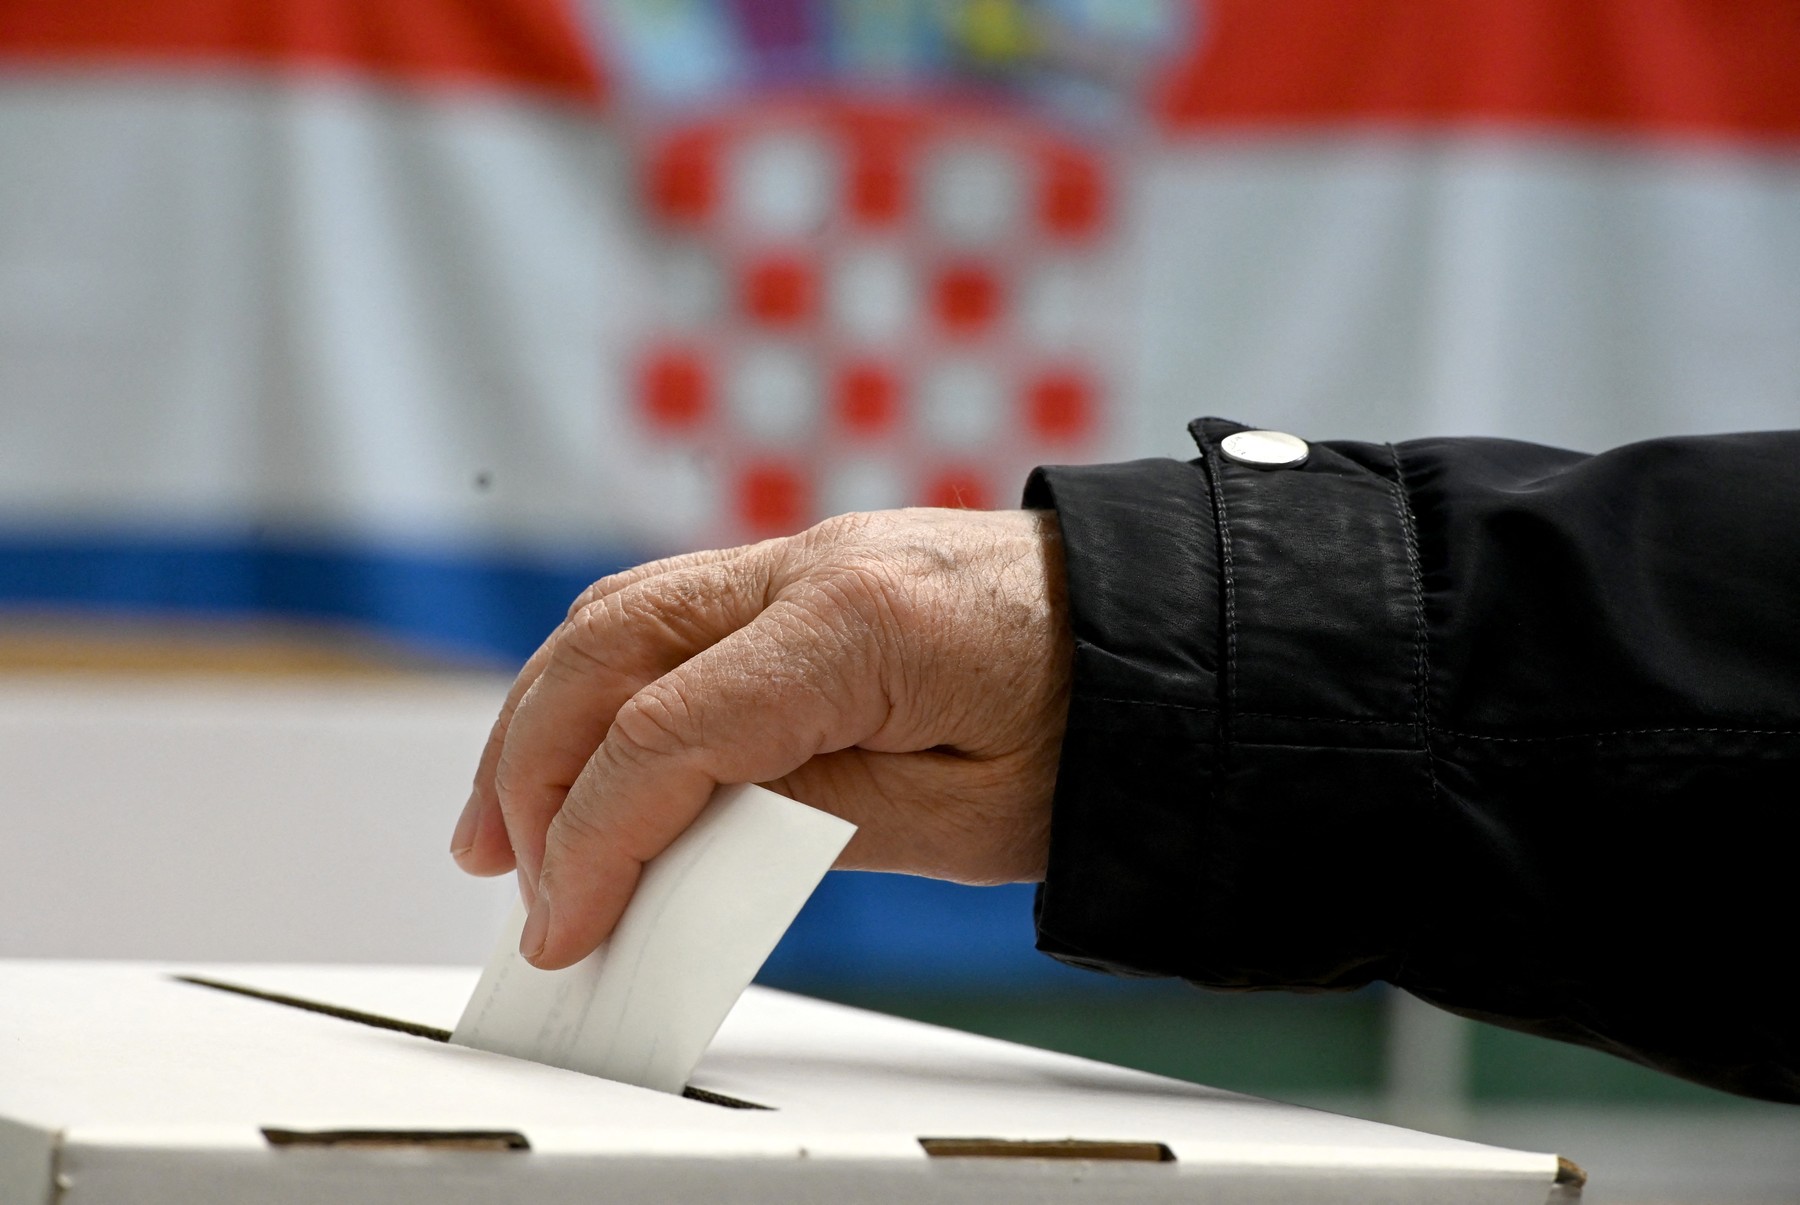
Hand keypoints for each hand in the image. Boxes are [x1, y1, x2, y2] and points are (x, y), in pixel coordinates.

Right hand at [449, 508, 1071, 968]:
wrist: (1176, 635)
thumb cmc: (1105, 726)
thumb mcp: (967, 823)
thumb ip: (813, 824)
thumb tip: (683, 847)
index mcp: (859, 624)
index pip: (666, 731)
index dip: (592, 838)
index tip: (562, 925)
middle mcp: (814, 566)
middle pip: (607, 647)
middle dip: (530, 764)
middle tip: (504, 872)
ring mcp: (808, 556)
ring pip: (621, 614)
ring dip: (547, 712)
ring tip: (512, 819)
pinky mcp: (813, 572)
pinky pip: (672, 613)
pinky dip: (609, 683)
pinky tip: (596, 748)